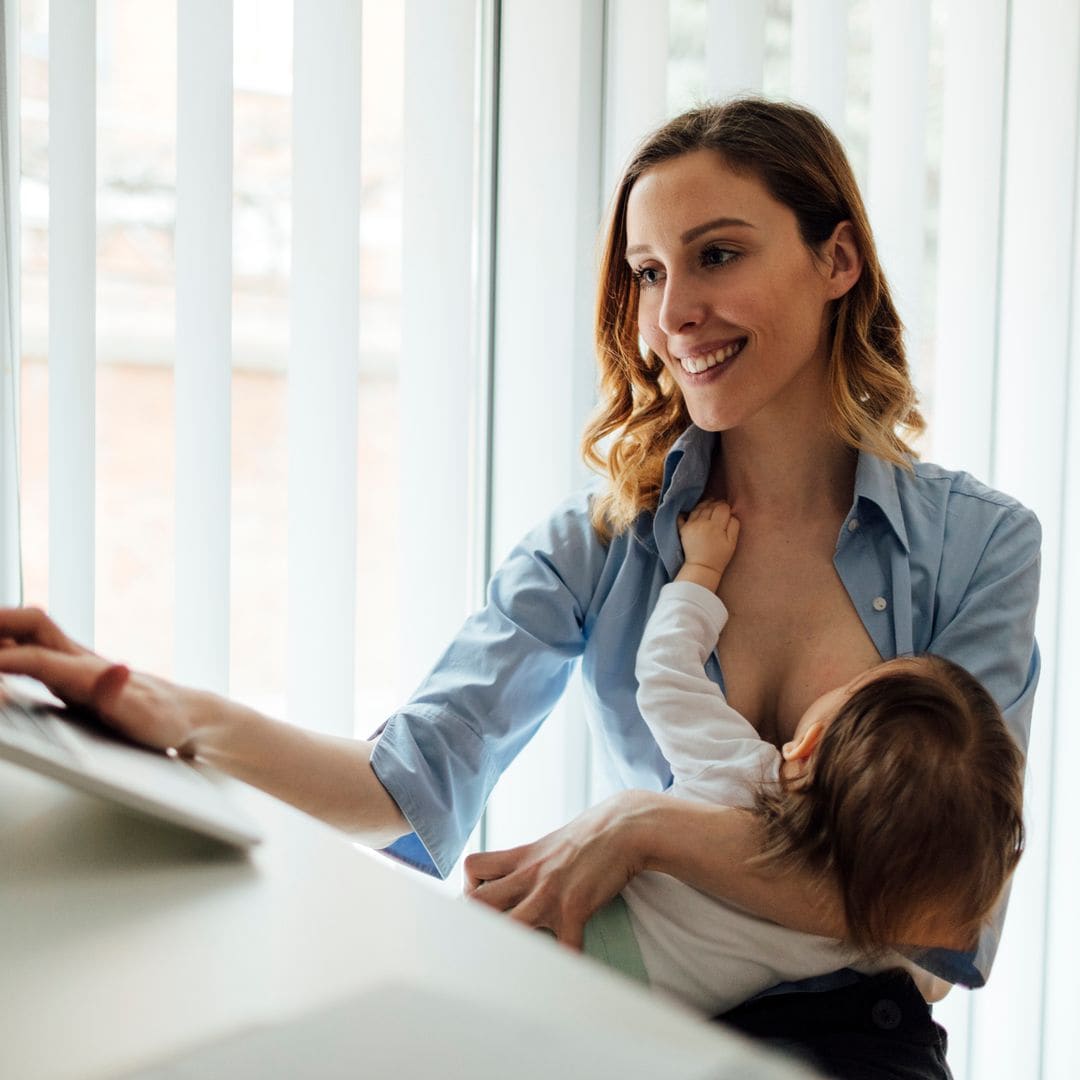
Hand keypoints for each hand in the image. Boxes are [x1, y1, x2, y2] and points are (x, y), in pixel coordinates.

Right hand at [0, 607, 209, 753]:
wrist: (184, 714)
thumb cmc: (162, 719)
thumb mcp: (143, 716)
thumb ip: (122, 696)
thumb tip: (118, 670)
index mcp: (90, 672)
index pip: (39, 659)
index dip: (8, 661)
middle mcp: (80, 660)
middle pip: (32, 625)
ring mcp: (75, 663)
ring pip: (31, 632)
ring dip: (2, 629)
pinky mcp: (71, 673)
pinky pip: (33, 648)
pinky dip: (9, 644)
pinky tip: (1, 657)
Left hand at [463, 791, 651, 948]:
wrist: (625, 827)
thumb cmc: (590, 836)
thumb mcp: (550, 844)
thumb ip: (529, 863)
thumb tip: (515, 880)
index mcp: (521, 858)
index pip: (472, 868)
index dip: (468, 889)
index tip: (481, 909)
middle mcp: (529, 875)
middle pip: (477, 902)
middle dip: (475, 924)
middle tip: (489, 939)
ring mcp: (549, 893)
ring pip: (509, 926)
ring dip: (510, 947)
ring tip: (517, 962)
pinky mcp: (574, 907)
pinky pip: (562, 948)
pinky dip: (563, 964)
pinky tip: (566, 970)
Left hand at [677, 499, 739, 585]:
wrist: (702, 567)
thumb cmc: (719, 556)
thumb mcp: (732, 542)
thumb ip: (734, 525)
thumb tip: (731, 513)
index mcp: (716, 526)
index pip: (722, 508)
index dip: (726, 506)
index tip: (727, 509)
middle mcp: (702, 522)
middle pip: (710, 506)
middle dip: (716, 503)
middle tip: (719, 505)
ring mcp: (691, 525)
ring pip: (698, 508)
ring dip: (704, 504)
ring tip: (709, 504)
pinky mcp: (683, 529)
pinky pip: (682, 516)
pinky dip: (686, 512)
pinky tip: (689, 510)